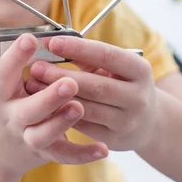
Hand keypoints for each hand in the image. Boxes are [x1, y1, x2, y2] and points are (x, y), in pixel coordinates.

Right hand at [0, 17, 108, 177]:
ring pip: (44, 134)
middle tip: (70, 82)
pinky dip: (82, 155)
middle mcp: (12, 117)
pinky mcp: (44, 153)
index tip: (30, 39)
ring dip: (62, 123)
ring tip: (79, 107)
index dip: (15, 57)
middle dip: (48, 98)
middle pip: (28, 110)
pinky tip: (101, 148)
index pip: (4, 74)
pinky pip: (63, 156)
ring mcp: (27, 137)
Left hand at [25, 35, 156, 152]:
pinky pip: (82, 125)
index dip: (77, 48)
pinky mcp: (114, 139)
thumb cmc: (122, 84)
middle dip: (61, 76)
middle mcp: (138, 97)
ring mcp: (127, 121)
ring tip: (33, 85)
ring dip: (56, 97)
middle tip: (35, 67)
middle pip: (94, 85)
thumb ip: (88, 57)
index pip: (106, 55)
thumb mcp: (114, 67)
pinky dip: (60, 114)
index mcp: (140, 70)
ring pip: (86, 108)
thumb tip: (53, 45)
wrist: (148, 122)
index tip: (52, 42)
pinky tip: (42, 105)